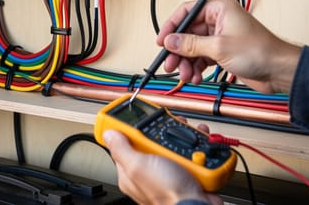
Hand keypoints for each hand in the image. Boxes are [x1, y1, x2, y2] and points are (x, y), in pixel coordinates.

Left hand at [102, 128, 222, 204]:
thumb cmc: (168, 193)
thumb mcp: (139, 166)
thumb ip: (122, 149)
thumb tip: (108, 134)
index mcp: (130, 171)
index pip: (123, 143)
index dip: (128, 128)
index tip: (135, 116)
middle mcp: (148, 172)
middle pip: (151, 140)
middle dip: (162, 131)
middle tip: (170, 129)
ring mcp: (168, 172)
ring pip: (173, 145)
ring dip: (184, 138)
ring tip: (189, 141)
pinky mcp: (187, 173)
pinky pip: (190, 154)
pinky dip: (198, 149)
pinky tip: (200, 150)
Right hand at [156, 0, 301, 93]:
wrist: (279, 70)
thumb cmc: (260, 51)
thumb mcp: (219, 47)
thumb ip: (191, 44)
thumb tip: (170, 41)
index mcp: (220, 9)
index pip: (187, 12)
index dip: (172, 26)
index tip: (162, 40)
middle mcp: (219, 20)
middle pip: (188, 33)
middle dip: (178, 50)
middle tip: (170, 63)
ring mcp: (221, 36)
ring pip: (194, 47)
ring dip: (187, 62)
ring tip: (186, 74)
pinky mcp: (224, 51)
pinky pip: (202, 57)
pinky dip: (197, 67)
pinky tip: (196, 76)